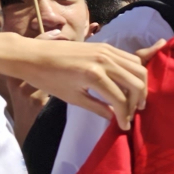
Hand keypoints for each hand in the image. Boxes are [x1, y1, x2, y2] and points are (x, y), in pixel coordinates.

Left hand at [5, 39, 149, 130]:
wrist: (33, 55)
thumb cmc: (47, 79)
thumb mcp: (72, 97)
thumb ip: (97, 107)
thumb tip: (115, 117)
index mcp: (94, 76)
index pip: (119, 99)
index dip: (124, 115)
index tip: (124, 127)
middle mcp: (105, 61)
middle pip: (135, 83)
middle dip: (137, 101)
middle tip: (133, 113)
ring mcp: (107, 51)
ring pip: (138, 69)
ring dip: (141, 86)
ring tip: (136, 99)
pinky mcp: (106, 46)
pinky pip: (130, 59)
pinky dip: (134, 72)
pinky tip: (129, 83)